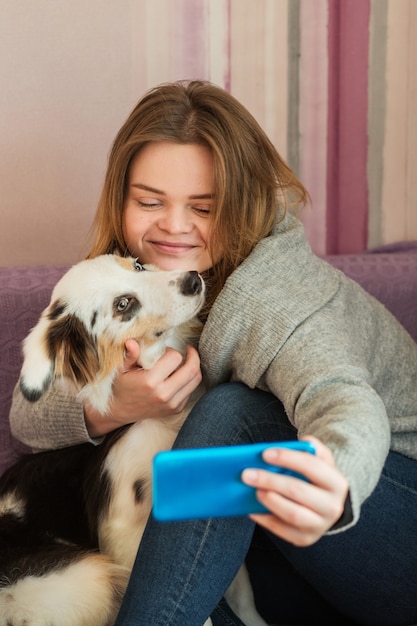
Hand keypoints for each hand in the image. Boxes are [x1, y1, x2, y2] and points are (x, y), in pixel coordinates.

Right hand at [84, 339, 201, 436]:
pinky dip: (188, 380)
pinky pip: (190, 390)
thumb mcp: (121, 369)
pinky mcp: (176, 410)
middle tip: (188, 349)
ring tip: (187, 361)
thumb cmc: (120, 386)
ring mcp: (171, 404)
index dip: (171, 351)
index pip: (175, 358)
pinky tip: (179, 375)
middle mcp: (164, 394)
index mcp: (150, 381)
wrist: (119, 411)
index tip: (165, 351)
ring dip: (194, 367)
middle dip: (193, 356)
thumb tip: (132, 342)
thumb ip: (130, 355)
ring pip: (195, 380)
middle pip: (191, 369)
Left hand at [241, 436, 348, 545]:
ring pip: (292, 514)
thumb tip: (298, 443)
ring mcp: (320, 526)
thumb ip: (312, 447)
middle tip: (247, 474)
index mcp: (337, 483)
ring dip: (269, 501)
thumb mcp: (322, 460)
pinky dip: (265, 519)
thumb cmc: (318, 478)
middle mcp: (332, 507)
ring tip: (254, 491)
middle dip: (270, 481)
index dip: (288, 458)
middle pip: (298, 491)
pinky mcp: (305, 538)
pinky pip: (282, 531)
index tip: (265, 453)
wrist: (328, 506)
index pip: (312, 466)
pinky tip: (252, 509)